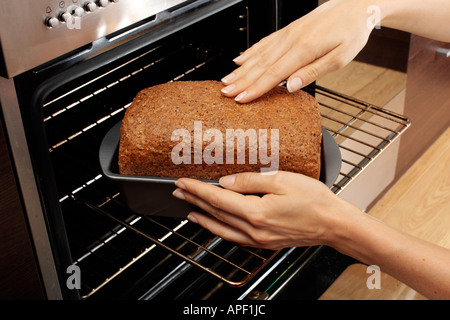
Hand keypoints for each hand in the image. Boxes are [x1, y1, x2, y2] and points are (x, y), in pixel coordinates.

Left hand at [172, 171, 361, 249]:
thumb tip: (226, 182)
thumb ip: (250, 181)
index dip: (197, 189)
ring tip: (188, 210)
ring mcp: (259, 239)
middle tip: (178, 192)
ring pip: (222, 229)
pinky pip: (235, 238)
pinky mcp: (265, 243)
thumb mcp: (282, 180)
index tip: (182, 182)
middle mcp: (254, 229)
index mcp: (256, 212)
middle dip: (194, 201)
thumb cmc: (315, 201)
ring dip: (203, 218)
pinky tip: (215, 225)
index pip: (218, 198)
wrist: (334, 224)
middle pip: (216, 213)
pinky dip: (220, 230)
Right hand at [220, 0, 374, 102]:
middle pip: (261, 65)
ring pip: (259, 54)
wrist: (356, 5)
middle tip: (225, 92)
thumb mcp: (340, 58)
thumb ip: (313, 72)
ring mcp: (288, 33)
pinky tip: (240, 59)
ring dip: (241, 68)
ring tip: (226, 79)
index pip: (273, 74)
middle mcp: (292, 40)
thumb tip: (291, 87)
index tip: (241, 98)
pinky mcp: (288, 30)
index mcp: (304, 49)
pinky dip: (250, 51)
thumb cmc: (351, 32)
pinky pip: (264, 42)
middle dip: (241, 81)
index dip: (255, 88)